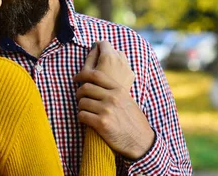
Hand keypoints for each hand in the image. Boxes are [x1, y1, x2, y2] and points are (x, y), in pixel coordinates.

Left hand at [74, 41, 154, 159]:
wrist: (141, 142)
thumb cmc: (133, 121)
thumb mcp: (127, 100)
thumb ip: (113, 91)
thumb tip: (94, 83)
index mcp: (119, 90)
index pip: (96, 75)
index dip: (82, 75)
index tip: (76, 79)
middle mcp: (112, 98)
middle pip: (85, 88)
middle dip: (79, 93)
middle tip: (79, 98)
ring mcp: (107, 110)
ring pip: (82, 102)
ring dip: (80, 107)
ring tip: (86, 111)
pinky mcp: (101, 123)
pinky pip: (82, 115)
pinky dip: (81, 117)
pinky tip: (86, 120)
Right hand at [82, 40, 134, 89]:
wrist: (109, 105)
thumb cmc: (93, 88)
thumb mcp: (86, 72)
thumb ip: (90, 56)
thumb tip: (95, 47)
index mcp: (108, 57)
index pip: (103, 43)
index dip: (96, 46)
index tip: (93, 53)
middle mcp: (120, 60)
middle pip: (112, 49)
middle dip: (105, 53)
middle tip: (98, 62)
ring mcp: (127, 67)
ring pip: (120, 56)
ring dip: (113, 59)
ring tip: (106, 68)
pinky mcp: (131, 75)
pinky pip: (125, 65)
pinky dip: (119, 66)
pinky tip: (113, 75)